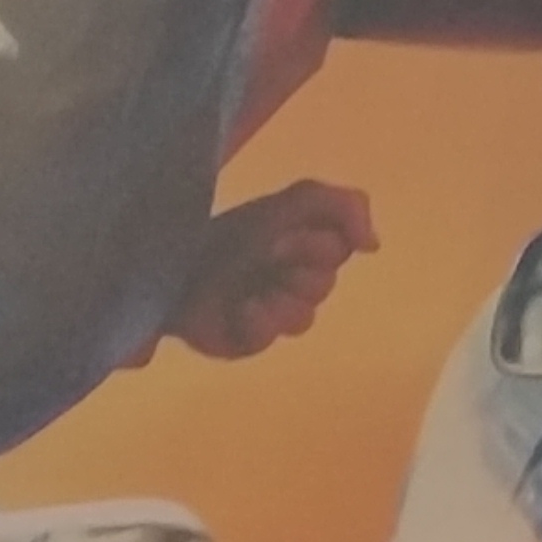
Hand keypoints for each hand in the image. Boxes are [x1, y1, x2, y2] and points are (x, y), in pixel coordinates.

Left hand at [167, 178, 379, 358]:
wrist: (167, 257)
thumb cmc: (228, 231)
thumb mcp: (288, 201)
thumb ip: (340, 205)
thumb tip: (375, 245)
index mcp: (303, 245)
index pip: (341, 246)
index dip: (317, 241)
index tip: (285, 231)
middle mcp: (292, 279)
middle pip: (324, 283)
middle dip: (295, 263)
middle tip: (265, 252)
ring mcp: (270, 313)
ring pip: (303, 315)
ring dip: (279, 295)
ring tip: (251, 286)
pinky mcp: (247, 340)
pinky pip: (269, 337)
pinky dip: (258, 319)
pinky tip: (241, 309)